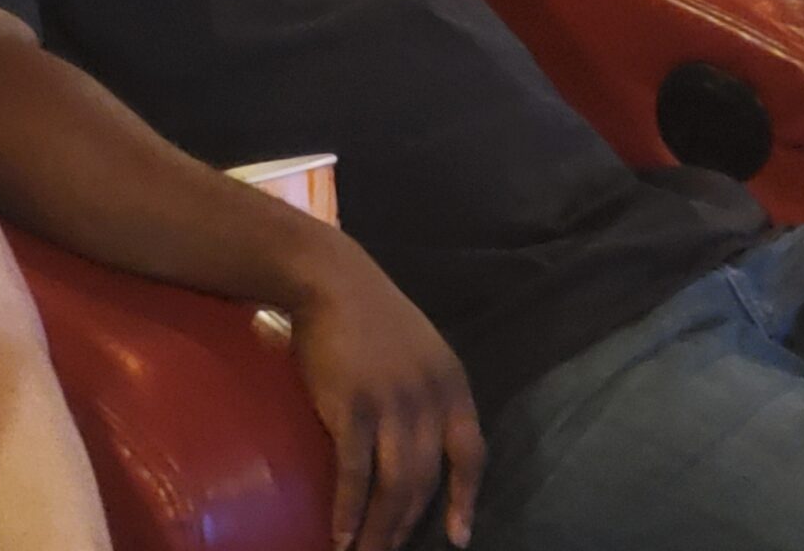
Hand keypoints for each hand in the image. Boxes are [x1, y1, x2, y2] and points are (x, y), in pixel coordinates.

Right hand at [289, 247, 485, 549]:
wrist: (330, 278)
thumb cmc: (370, 315)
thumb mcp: (420, 350)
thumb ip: (426, 392)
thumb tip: (419, 444)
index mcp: (452, 384)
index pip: (472, 453)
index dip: (466, 499)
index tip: (458, 537)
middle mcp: (430, 398)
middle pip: (427, 480)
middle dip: (408, 526)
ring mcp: (392, 403)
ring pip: (396, 486)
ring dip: (380, 531)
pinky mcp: (352, 407)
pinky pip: (355, 474)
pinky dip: (349, 512)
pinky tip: (340, 536)